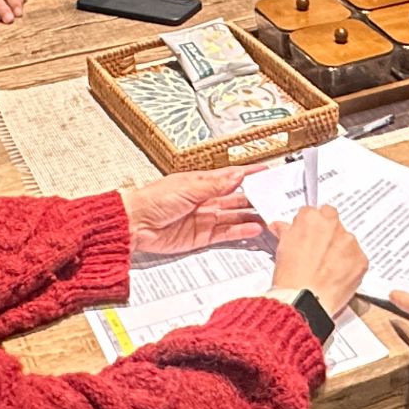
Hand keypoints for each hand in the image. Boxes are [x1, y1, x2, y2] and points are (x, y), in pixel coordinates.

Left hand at [122, 169, 264, 255]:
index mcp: (201, 183)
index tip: (266, 172)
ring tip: (268, 215)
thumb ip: (215, 184)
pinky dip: (240, 231)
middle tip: (273, 198)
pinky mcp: (201, 236)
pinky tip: (253, 228)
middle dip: (254, 197)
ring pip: (234, 216)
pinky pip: (226, 233)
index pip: (231, 177)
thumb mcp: (188, 187)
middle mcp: (205, 200)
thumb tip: (237, 174)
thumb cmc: (153, 199)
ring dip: (250, 215)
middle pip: (236, 198)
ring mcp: (205, 218)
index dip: (248, 174)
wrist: (135, 223)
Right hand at [268, 206, 368, 316]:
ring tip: (327, 268)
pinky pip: (356, 258)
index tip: (309, 236)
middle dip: (327, 233)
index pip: (314, 212)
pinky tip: (337, 276)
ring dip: (339, 249)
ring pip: (346, 240)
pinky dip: (349, 265)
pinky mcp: (361, 259)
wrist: (304, 301)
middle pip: (333, 221)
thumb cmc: (290, 277)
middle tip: (319, 252)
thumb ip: (285, 231)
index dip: (311, 226)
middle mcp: (333, 225)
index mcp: (311, 218)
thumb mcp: (281, 249)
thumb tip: (281, 226)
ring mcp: (349, 242)